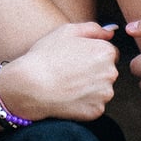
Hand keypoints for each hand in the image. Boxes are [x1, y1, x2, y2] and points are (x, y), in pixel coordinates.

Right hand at [0, 22, 119, 121]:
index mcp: (107, 52)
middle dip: (94, 70)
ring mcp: (104, 94)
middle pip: (107, 71)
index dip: (92, 54)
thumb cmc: (46, 55)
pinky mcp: (96, 111)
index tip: (76, 58)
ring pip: (102, 89)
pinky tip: (69, 96)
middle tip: (71, 71)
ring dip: (91, 87)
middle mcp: (111, 73)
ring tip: (69, 84)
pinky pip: (94, 105)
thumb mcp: (68, 31)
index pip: (109, 53)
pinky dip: (84, 102)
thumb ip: (94, 29)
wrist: (29, 86)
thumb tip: (111, 31)